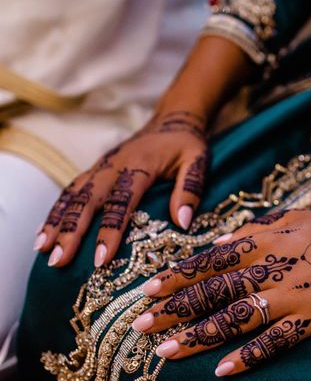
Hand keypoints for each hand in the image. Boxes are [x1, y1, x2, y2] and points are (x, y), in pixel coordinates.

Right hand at [34, 111, 209, 267]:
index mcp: (139, 164)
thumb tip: (182, 221)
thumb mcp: (198, 161)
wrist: (172, 120)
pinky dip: (56, 211)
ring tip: (42, 250)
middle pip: (88, 201)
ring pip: (73, 195)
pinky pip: (71, 190)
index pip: (122, 202)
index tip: (101, 259)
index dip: (110, 232)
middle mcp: (114, 165)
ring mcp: (101, 167)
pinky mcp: (96, 170)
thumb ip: (190, 188)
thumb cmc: (187, 144)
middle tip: (58, 261)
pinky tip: (44, 233)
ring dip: (56, 223)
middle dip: (71, 232)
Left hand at [132, 209, 310, 376]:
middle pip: (215, 292)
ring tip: (168, 352)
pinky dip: (249, 356)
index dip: (178, 276)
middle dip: (175, 309)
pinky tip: (223, 371)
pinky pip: (275, 341)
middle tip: (141, 326)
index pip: (211, 261)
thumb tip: (220, 242)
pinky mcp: (310, 320)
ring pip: (237, 319)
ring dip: (200, 336)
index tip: (148, 290)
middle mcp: (271, 270)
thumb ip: (253, 229)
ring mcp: (290, 297)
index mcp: (264, 242)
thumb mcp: (291, 218)